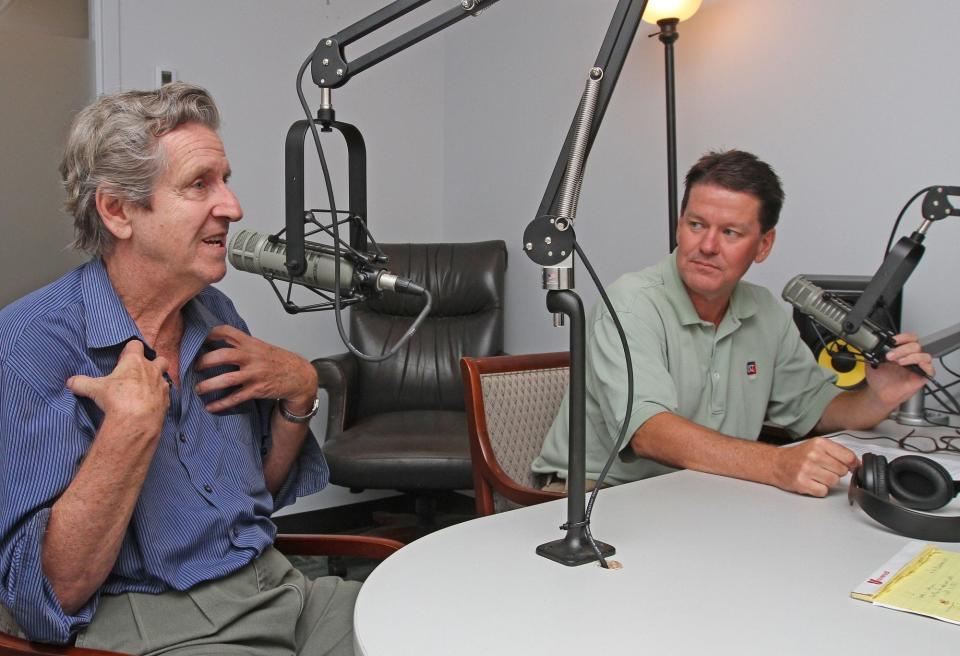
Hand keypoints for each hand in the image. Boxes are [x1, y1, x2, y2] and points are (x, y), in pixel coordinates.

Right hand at [66, 339, 169, 427]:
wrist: (136, 420)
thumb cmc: (117, 399)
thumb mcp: (94, 389)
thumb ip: (81, 383)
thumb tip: (69, 382)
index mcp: (135, 361)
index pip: (136, 345)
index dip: (130, 349)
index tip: (124, 357)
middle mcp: (152, 370)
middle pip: (160, 359)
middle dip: (154, 362)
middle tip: (142, 371)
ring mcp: (162, 385)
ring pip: (165, 377)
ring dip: (157, 380)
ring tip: (146, 388)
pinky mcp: (166, 400)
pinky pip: (165, 395)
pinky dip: (159, 397)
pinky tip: (151, 403)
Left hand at [194, 324, 317, 412]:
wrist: (300, 376)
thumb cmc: (279, 361)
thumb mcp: (262, 347)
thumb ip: (243, 345)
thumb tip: (218, 345)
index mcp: (251, 344)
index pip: (227, 332)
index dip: (209, 334)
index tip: (197, 339)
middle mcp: (252, 357)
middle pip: (222, 356)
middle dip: (204, 362)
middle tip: (194, 367)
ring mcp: (254, 374)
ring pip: (226, 379)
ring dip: (208, 385)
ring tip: (198, 389)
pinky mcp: (257, 390)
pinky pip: (235, 398)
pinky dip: (220, 404)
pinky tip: (210, 406)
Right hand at [771, 437, 858, 496]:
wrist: (776, 463)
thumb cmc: (798, 456)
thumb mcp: (817, 446)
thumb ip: (838, 452)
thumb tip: (858, 463)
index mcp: (819, 443)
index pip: (848, 457)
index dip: (852, 464)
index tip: (850, 466)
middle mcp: (813, 455)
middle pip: (842, 471)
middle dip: (836, 472)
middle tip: (825, 469)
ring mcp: (806, 469)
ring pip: (834, 482)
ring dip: (828, 482)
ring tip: (817, 476)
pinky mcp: (801, 483)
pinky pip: (823, 491)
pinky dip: (819, 489)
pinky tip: (812, 482)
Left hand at [864, 332, 933, 406]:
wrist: (879, 393)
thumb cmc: (879, 378)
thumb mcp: (873, 361)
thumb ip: (875, 352)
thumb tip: (872, 345)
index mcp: (902, 351)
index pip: (910, 338)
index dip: (903, 337)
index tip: (893, 340)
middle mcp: (911, 357)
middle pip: (916, 345)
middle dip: (902, 349)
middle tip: (890, 356)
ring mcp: (918, 366)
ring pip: (924, 355)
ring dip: (911, 356)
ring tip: (899, 362)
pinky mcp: (923, 377)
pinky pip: (930, 369)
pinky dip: (923, 366)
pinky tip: (911, 367)